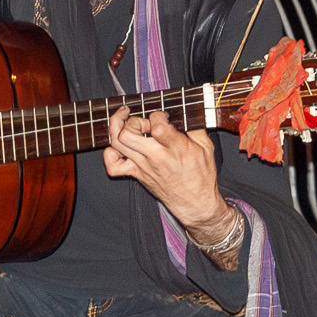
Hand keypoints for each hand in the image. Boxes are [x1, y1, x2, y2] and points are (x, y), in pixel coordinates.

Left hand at [103, 107, 233, 241]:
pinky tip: (119, 146)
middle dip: (132, 120)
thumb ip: (195, 127)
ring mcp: (143, 166)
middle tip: (143, 121)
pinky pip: (113, 166)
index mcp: (176, 149)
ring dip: (118, 128)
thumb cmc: (201, 177)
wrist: (195, 203)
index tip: (163, 117)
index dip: (157, 115)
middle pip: (128, 133)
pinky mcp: (137, 174)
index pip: (156, 125)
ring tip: (127, 122)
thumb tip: (184, 113)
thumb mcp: (207, 148)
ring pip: (117, 143)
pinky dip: (110, 153)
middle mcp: (156, 157)